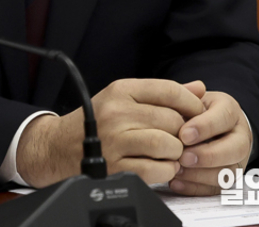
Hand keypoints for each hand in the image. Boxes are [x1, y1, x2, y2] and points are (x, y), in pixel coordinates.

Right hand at [16, 78, 204, 187]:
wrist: (59, 146)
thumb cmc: (96, 121)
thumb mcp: (124, 97)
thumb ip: (163, 93)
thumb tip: (199, 87)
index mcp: (122, 90)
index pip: (169, 90)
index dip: (191, 103)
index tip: (198, 113)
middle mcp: (118, 112)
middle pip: (173, 120)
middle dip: (183, 132)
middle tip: (180, 137)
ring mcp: (115, 140)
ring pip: (168, 144)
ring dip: (175, 153)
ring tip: (169, 152)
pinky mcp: (116, 166)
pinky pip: (157, 169)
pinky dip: (165, 171)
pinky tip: (159, 166)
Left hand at [169, 90, 252, 195]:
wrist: (208, 124)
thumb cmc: (196, 109)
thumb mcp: (193, 97)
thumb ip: (189, 93)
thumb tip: (195, 87)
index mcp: (230, 111)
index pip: (224, 118)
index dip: (205, 127)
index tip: (184, 134)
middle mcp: (239, 136)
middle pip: (234, 149)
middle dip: (208, 155)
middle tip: (183, 156)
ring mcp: (237, 160)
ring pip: (228, 174)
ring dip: (200, 175)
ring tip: (177, 170)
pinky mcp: (228, 179)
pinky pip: (216, 190)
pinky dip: (195, 188)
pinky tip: (176, 182)